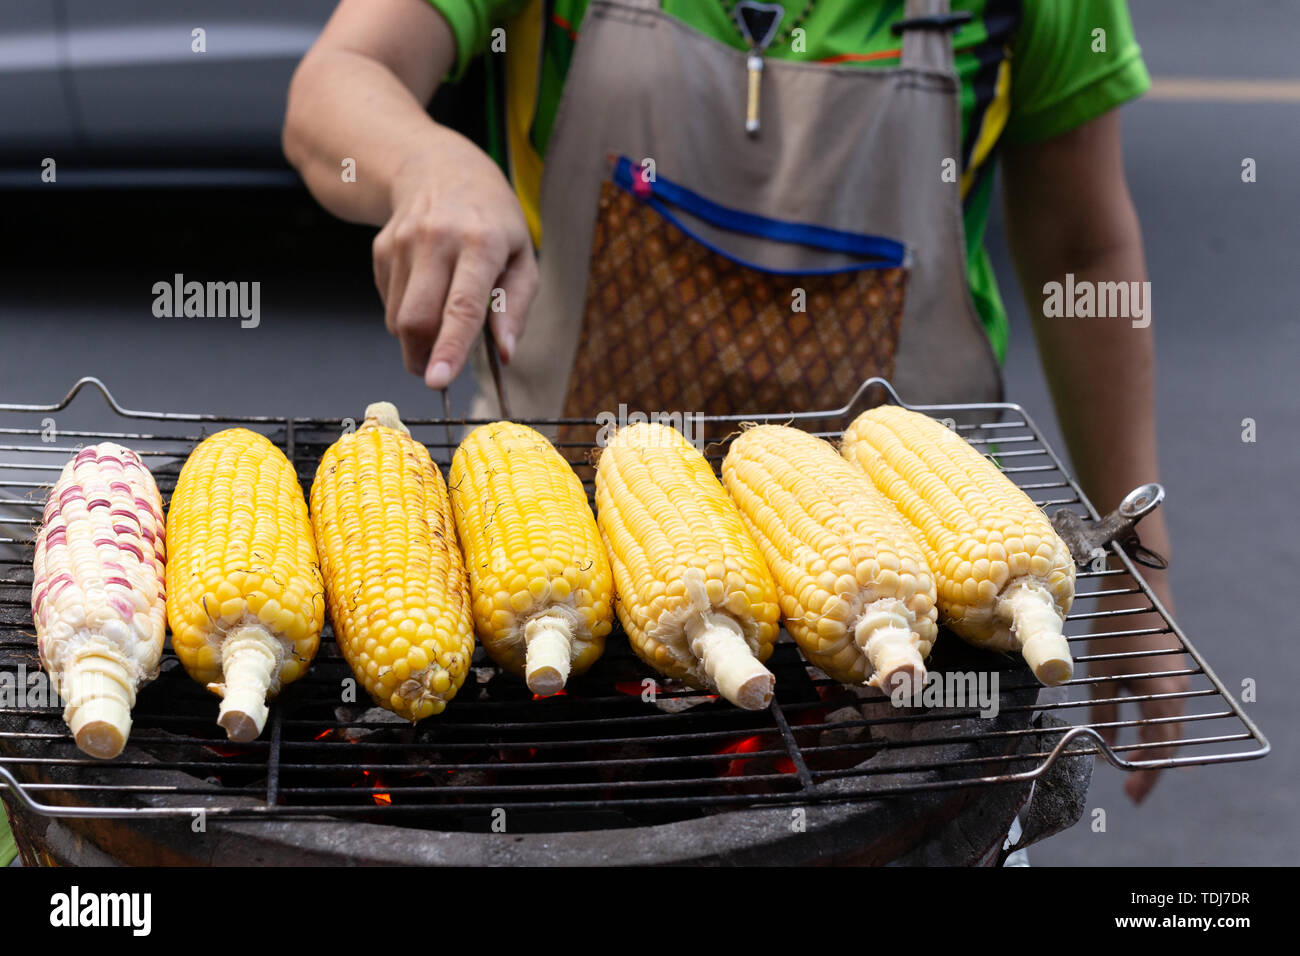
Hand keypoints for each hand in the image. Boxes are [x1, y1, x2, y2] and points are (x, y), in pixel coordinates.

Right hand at [373, 138, 536, 387]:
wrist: (438, 167)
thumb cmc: (492, 220)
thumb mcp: (522, 257)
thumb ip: (515, 308)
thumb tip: (505, 353)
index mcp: (481, 243)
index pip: (462, 306)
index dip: (450, 348)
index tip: (438, 381)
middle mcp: (437, 240)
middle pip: (417, 319)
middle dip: (423, 357)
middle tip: (438, 373)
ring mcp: (403, 242)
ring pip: (398, 318)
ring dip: (416, 339)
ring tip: (440, 321)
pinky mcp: (382, 249)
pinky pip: (389, 303)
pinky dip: (407, 313)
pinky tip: (426, 290)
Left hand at [1087, 573, 1186, 803]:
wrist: (1139, 591)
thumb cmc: (1117, 629)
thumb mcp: (1104, 673)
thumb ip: (1105, 712)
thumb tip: (1104, 747)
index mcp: (1165, 693)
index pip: (1162, 747)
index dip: (1148, 774)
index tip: (1133, 795)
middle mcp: (1179, 692)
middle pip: (1170, 742)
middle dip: (1151, 767)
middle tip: (1132, 791)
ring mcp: (1180, 683)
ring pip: (1171, 727)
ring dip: (1155, 749)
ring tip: (1134, 770)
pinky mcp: (1173, 675)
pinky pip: (1169, 711)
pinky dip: (1158, 730)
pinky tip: (1143, 739)